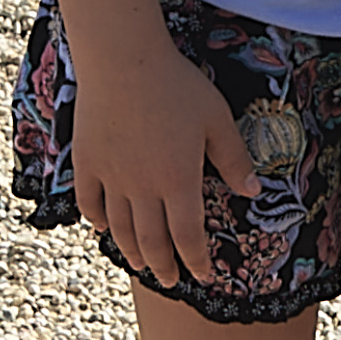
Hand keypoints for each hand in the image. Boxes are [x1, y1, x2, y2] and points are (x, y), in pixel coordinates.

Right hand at [71, 15, 260, 295]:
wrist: (123, 59)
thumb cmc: (176, 85)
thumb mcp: (216, 119)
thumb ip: (233, 158)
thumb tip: (253, 192)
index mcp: (178, 181)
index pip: (188, 236)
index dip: (196, 261)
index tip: (204, 277)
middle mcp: (142, 188)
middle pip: (152, 241)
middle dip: (164, 266)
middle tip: (171, 281)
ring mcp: (111, 177)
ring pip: (120, 228)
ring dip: (132, 251)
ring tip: (140, 265)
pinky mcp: (87, 161)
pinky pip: (89, 202)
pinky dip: (97, 220)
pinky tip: (103, 228)